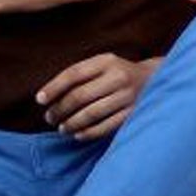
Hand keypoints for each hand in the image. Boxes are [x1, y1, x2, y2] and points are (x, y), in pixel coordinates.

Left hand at [36, 52, 155, 141]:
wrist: (155, 79)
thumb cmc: (118, 73)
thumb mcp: (102, 65)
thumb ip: (79, 75)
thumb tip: (47, 96)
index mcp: (107, 61)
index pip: (73, 74)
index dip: (53, 87)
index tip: (40, 100)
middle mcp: (118, 77)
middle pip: (80, 96)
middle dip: (60, 109)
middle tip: (49, 118)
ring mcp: (127, 96)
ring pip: (91, 113)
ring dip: (71, 123)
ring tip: (62, 128)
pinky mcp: (133, 113)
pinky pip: (106, 126)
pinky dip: (88, 132)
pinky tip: (78, 135)